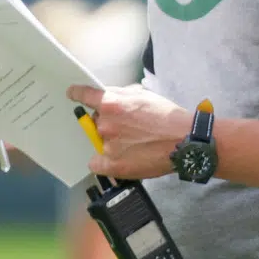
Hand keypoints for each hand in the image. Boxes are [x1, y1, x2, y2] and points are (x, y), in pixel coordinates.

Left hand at [68, 84, 189, 180]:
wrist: (185, 141)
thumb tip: (110, 96)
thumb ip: (123, 94)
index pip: (83, 95)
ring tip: (135, 145)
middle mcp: (105, 124)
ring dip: (111, 142)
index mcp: (111, 103)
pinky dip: (104, 162)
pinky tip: (121, 159)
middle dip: (108, 123)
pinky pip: (97, 164)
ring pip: (100, 142)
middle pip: (95, 121)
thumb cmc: (169, 117)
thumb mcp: (146, 95)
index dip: (77, 94)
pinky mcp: (113, 165)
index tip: (73, 95)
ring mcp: (108, 145)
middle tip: (128, 129)